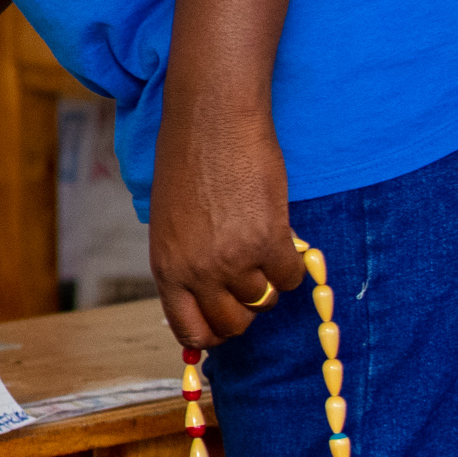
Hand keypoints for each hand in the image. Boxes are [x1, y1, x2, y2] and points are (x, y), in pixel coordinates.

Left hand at [148, 101, 307, 349]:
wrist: (212, 121)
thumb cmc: (188, 163)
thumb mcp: (170, 222)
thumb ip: (185, 263)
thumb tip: (207, 301)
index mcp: (166, 266)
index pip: (189, 331)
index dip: (212, 335)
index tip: (225, 325)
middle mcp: (196, 270)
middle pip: (232, 325)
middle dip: (245, 309)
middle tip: (248, 278)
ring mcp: (232, 259)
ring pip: (264, 300)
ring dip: (267, 277)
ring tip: (258, 240)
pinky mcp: (268, 241)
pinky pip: (291, 277)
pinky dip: (291, 262)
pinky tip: (279, 234)